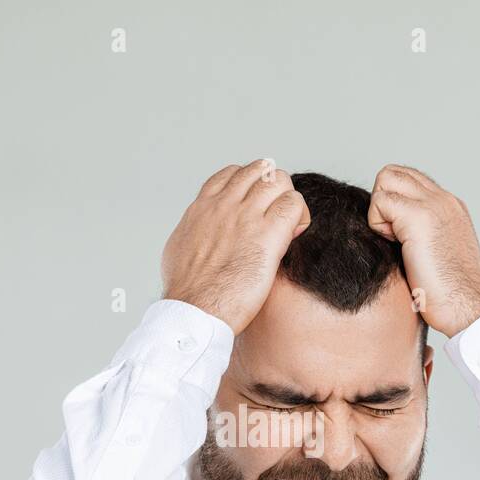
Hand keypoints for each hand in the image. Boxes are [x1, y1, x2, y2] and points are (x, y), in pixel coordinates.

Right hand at [162, 159, 310, 333]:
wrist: (194, 309)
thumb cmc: (186, 290)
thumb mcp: (179, 248)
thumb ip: (195, 233)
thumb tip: (200, 236)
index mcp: (202, 207)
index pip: (232, 174)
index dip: (250, 185)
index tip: (255, 206)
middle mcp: (224, 205)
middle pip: (260, 170)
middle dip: (273, 187)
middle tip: (277, 213)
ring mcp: (246, 216)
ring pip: (279, 181)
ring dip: (288, 199)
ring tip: (289, 224)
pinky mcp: (267, 235)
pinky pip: (293, 204)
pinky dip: (299, 215)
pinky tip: (295, 234)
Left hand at [366, 164, 479, 337]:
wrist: (467, 307)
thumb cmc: (451, 294)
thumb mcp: (437, 254)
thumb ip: (421, 236)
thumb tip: (393, 234)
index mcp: (450, 207)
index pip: (411, 180)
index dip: (393, 202)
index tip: (396, 235)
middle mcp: (443, 199)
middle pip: (396, 172)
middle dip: (382, 200)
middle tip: (390, 235)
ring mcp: (433, 204)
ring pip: (386, 177)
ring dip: (379, 209)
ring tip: (393, 240)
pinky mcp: (419, 216)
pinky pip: (380, 200)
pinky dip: (377, 223)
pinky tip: (394, 246)